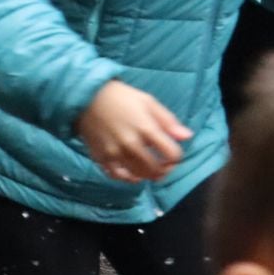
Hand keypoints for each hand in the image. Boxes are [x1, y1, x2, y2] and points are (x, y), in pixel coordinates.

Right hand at [74, 80, 190, 183]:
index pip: (172, 154)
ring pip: (139, 176)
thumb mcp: (148, 102)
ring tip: (150, 167)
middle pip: (156, 169)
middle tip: (163, 163)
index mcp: (146, 128)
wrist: (86, 96)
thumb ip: (168, 121)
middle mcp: (131, 144)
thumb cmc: (121, 97)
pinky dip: (129, 178)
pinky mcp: (101, 158)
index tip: (173, 152)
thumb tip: (187, 136)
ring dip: (149, 175)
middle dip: (165, 169)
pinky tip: (133, 173)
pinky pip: (118, 176)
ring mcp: (115, 153)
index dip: (177, 156)